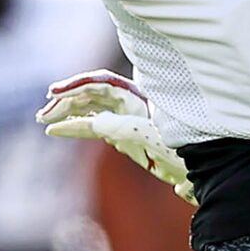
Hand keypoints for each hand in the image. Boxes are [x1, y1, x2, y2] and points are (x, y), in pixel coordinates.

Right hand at [40, 73, 194, 202]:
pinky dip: (75, 126)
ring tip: (46, 119)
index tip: (54, 93)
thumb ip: (124, 129)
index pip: (101, 83)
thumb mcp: (153, 138)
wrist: (205, 167)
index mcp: (138, 98)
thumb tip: (95, 123)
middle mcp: (131, 104)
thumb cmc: (185, 148)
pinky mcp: (125, 135)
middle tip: (44, 114)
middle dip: (67, 101)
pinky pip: (94, 126)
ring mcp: (127, 118)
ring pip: (90, 108)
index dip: (77, 85)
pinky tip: (56, 130)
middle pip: (91, 94)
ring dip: (67, 112)